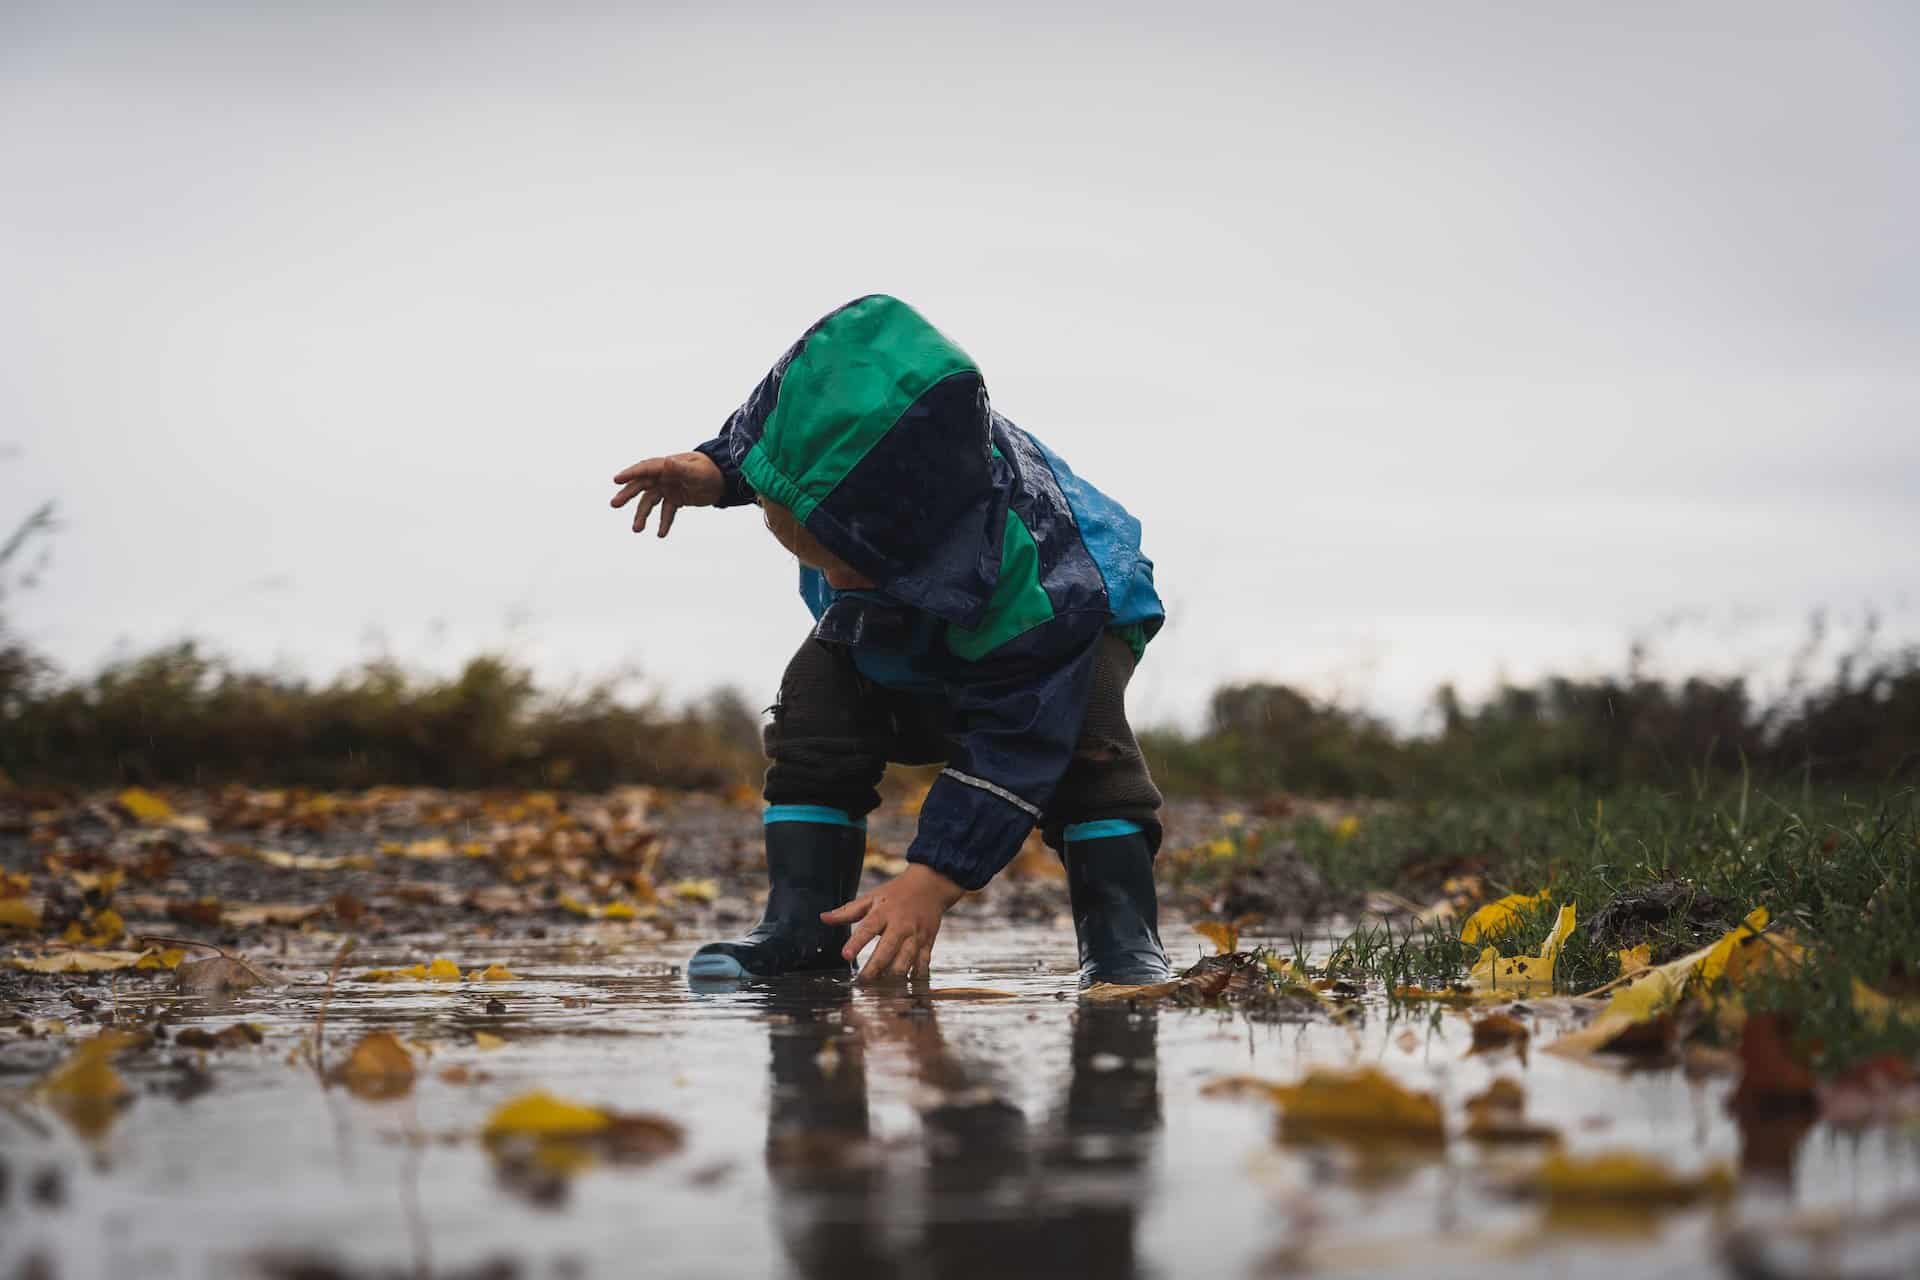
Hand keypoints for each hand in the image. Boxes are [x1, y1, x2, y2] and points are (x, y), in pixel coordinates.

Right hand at [609, 452, 725, 537]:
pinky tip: (661, 534)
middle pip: (641, 486)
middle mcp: (663, 476)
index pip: (645, 469)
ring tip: (637, 529)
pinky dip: (663, 522)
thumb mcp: (697, 470)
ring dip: (643, 515)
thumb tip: (667, 462)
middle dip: (627, 495)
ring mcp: (668, 488)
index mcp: (666, 466)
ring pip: (650, 502)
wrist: (724, 480)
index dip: (630, 474)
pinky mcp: (675, 499)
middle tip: (614, 504)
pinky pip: (666, 512)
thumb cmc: (710, 471)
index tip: (616, 480)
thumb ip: (681, 468)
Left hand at [822, 863, 965, 983]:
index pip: (868, 928)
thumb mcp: (871, 898)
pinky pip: (922, 964)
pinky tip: (905, 988)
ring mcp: (916, 936)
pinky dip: (914, 978)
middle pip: (888, 949)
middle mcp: (901, 925)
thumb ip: (847, 911)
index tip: (846, 956)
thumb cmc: (897, 893)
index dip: (857, 943)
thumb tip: (823, 918)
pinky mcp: (927, 944)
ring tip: (880, 989)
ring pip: (905, 960)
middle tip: (862, 982)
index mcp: (884, 912)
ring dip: (893, 976)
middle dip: (875, 968)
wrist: (930, 886)